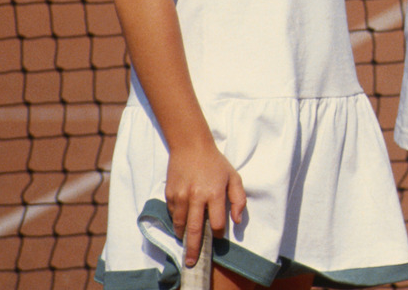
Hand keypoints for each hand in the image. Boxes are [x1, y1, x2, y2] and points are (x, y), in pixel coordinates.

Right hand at [164, 140, 245, 266]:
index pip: (217, 222)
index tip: (219, 236)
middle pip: (194, 230)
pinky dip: (177, 221)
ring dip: (183, 236)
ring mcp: (180, 197)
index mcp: (214, 193)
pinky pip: (172, 214)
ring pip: (180, 224)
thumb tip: (238, 221)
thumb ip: (238, 199)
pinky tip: (182, 222)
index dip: (219, 232)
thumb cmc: (216, 163)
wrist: (191, 146)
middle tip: (192, 261)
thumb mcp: (233, 177)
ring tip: (186, 243)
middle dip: (194, 248)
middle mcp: (196, 197)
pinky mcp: (169, 195)